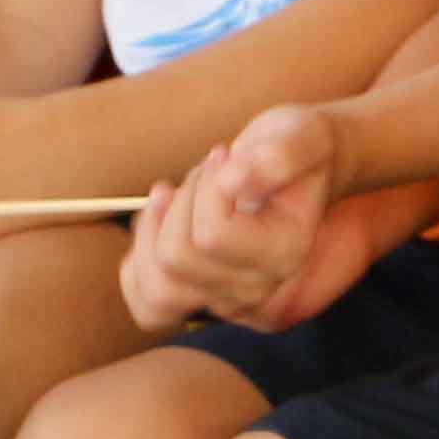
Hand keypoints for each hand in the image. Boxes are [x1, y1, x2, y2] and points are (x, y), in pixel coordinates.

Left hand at [121, 105, 345, 331]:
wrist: (294, 165)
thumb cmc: (295, 146)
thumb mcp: (299, 134)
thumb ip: (279, 156)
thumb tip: (234, 182)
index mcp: (285, 253)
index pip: (212, 236)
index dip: (205, 188)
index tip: (224, 155)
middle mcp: (257, 288)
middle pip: (176, 259)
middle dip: (179, 202)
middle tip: (206, 170)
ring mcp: (226, 299)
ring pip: (157, 291)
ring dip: (152, 232)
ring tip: (172, 192)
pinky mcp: (200, 297)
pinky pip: (147, 305)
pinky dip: (139, 260)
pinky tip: (156, 218)